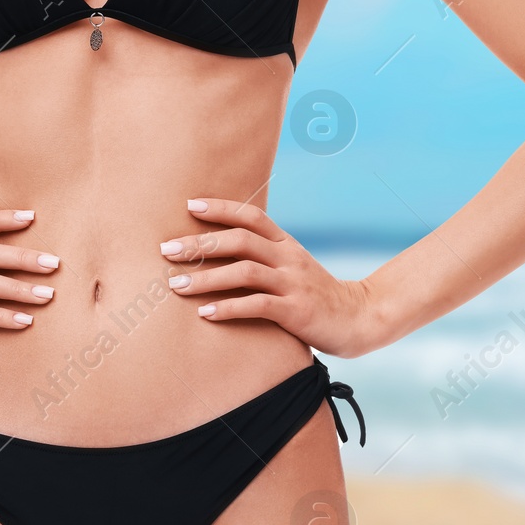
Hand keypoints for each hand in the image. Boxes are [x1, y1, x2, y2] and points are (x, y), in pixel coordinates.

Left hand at [160, 198, 383, 357]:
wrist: (357, 318)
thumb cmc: (313, 295)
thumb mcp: (291, 268)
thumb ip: (263, 258)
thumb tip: (218, 252)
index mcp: (285, 244)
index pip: (251, 216)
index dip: (220, 208)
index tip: (188, 205)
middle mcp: (288, 258)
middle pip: (240, 241)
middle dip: (200, 244)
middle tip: (166, 250)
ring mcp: (293, 283)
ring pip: (244, 272)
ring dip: (206, 278)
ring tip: (175, 286)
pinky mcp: (296, 311)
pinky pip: (257, 305)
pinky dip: (228, 308)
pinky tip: (204, 313)